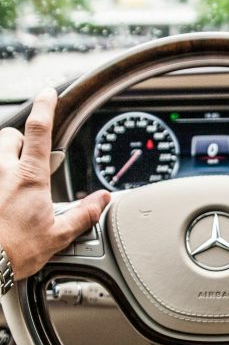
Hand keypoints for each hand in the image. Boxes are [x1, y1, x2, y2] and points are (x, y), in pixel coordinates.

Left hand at [0, 88, 110, 279]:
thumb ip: (83, 214)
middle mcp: (3, 171)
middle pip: (10, 135)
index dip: (46, 106)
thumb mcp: (58, 235)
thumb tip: (103, 200)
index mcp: (29, 178)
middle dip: (21, 141)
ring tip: (14, 178)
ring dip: (6, 156)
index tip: (49, 93)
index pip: (38, 129)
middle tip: (30, 158)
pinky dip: (0, 176)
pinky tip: (4, 197)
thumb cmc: (15, 251)